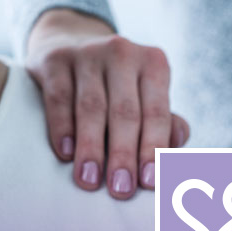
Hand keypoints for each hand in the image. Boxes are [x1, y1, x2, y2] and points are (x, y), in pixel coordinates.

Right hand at [26, 8, 188, 199]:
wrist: (72, 41)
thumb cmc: (117, 82)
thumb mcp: (144, 92)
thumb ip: (164, 120)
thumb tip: (176, 146)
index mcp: (152, 62)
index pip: (156, 111)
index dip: (153, 148)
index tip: (150, 183)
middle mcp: (121, 52)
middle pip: (124, 111)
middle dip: (123, 154)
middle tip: (121, 189)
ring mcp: (86, 52)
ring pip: (90, 106)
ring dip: (91, 146)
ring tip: (89, 180)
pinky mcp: (55, 58)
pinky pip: (59, 97)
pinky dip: (62, 126)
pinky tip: (65, 152)